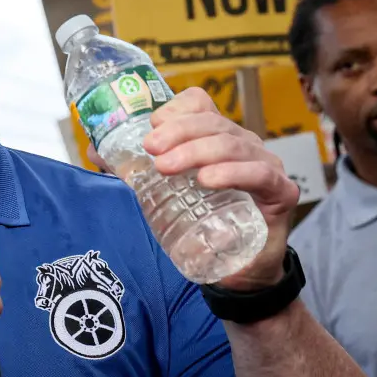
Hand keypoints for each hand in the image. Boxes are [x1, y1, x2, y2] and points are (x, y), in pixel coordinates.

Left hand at [87, 87, 298, 291]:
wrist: (237, 271)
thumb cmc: (203, 224)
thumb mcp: (165, 192)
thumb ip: (134, 171)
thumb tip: (96, 153)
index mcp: (216, 137)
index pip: (201, 105)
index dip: (177, 109)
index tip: (152, 127)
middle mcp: (243, 145)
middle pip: (212, 123)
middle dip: (178, 133)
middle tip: (151, 151)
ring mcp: (265, 165)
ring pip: (232, 144)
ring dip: (197, 152)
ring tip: (168, 167)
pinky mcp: (280, 192)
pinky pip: (259, 174)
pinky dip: (232, 173)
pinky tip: (208, 179)